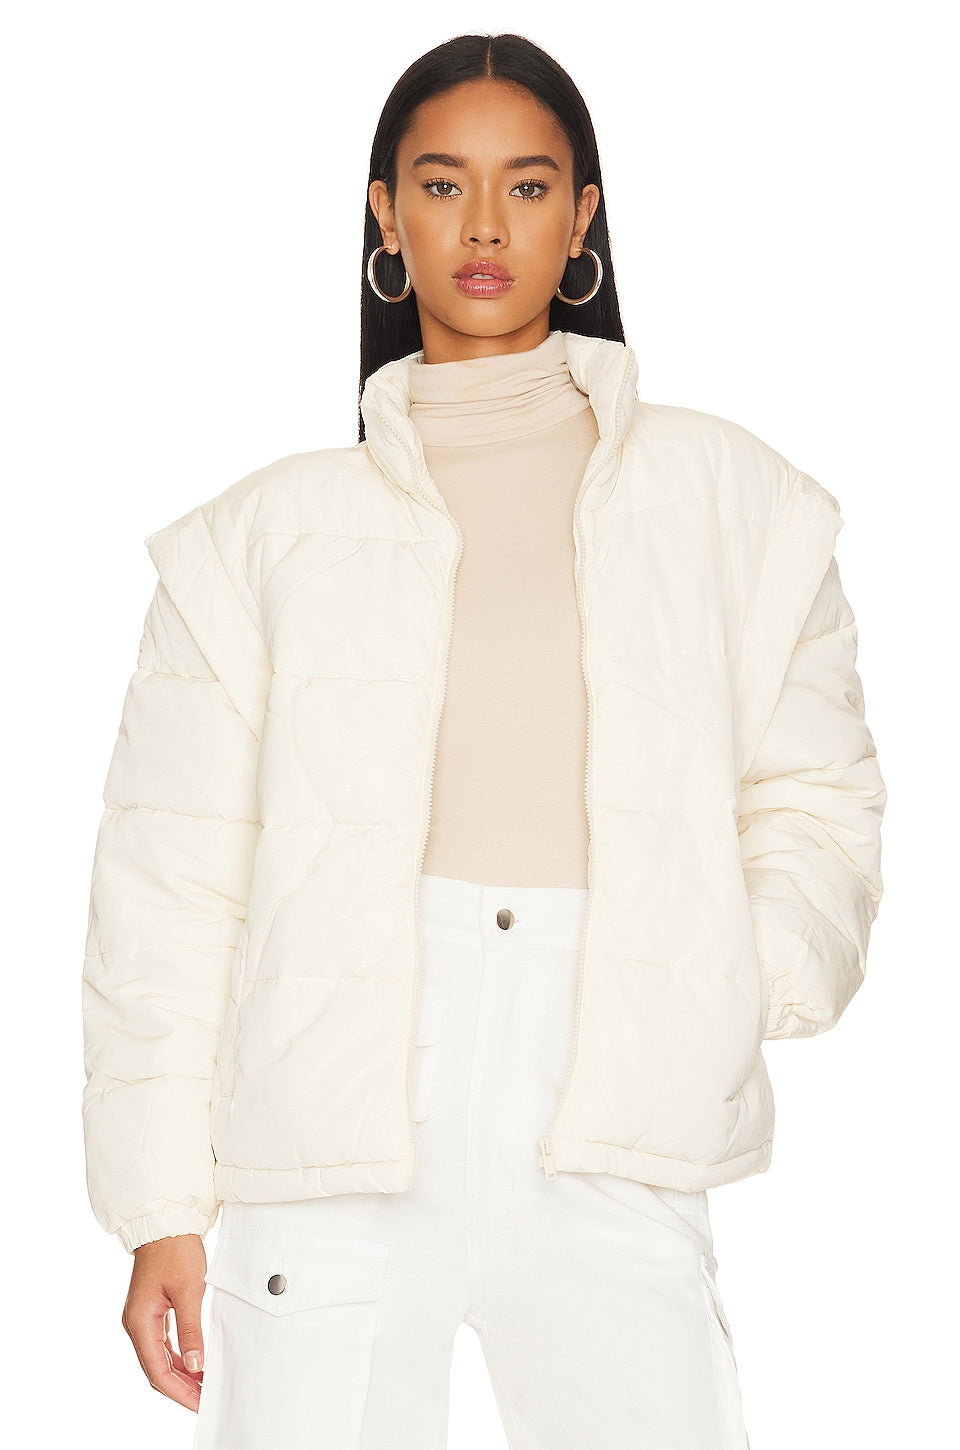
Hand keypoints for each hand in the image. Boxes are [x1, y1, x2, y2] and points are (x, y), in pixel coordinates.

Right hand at [122, 1233, 206, 1410]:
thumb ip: (191, 1330)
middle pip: (156, 1368)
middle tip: (203, 1400)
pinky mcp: (151, 1310)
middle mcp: (136, 1323)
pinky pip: (162, 1342)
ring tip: (202, 1386)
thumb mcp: (189, 1290)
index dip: (179, 1391)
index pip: (157, 1370)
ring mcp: (142, 1317)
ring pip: (159, 1357)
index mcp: (140, 1322)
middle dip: (180, 1387)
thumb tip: (196, 1365)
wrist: (167, 1223)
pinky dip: (178, 1356)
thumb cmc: (175, 1250)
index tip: (198, 1403)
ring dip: (180, 1373)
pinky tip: (194, 1363)